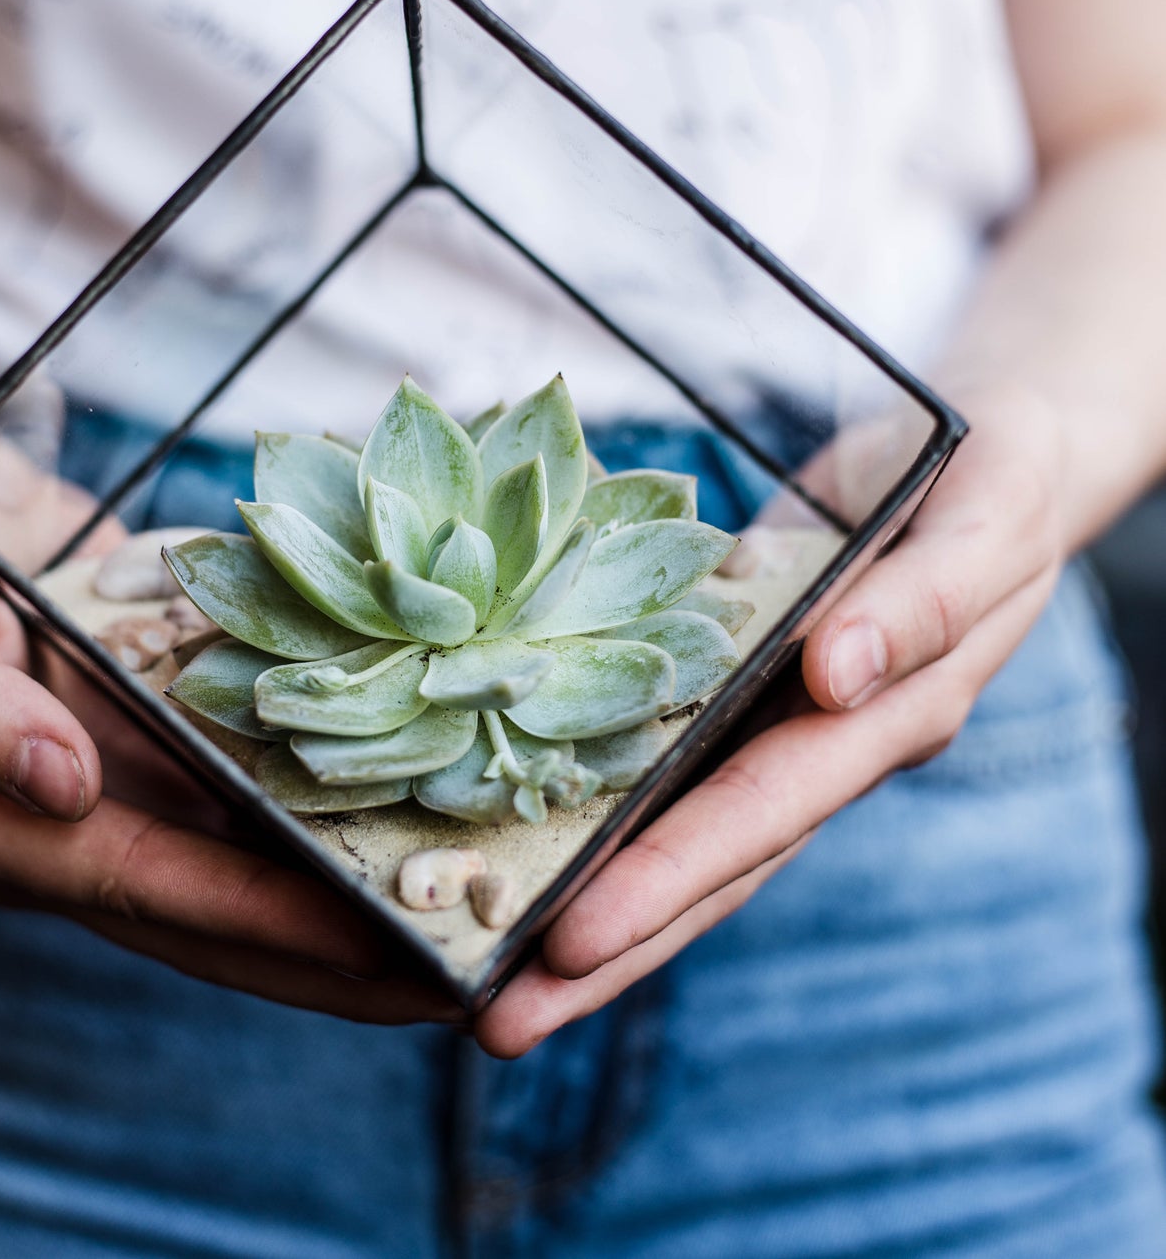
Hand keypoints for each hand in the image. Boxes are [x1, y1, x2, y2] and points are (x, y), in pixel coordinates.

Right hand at [0, 429, 460, 1026]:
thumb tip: (56, 785)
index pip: (147, 886)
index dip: (264, 919)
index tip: (378, 946)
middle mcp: (58, 839)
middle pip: (208, 924)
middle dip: (331, 963)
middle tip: (459, 986)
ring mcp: (110, 810)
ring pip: (235, 892)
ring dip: (341, 928)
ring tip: (458, 943)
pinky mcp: (149, 770)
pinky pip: (242, 825)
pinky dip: (320, 848)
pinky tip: (405, 848)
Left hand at [475, 385, 1066, 1055]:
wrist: (987, 464)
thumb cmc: (998, 486)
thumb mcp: (984, 528)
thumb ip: (923, 603)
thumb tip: (840, 672)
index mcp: (882, 726)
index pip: (760, 815)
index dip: (668, 877)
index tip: (572, 938)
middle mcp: (818, 747)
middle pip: (705, 868)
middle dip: (606, 947)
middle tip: (492, 1019)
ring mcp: (772, 727)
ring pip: (673, 834)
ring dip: (584, 905)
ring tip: (484, 977)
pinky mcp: (733, 688)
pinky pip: (659, 761)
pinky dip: (593, 812)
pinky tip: (514, 841)